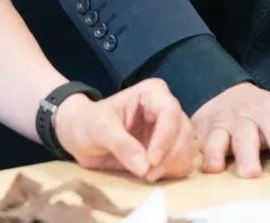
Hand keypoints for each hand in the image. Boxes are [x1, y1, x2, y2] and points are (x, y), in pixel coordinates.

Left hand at [52, 79, 195, 181]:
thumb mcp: (99, 129)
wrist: (81, 136)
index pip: (170, 113)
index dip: (165, 139)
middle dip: (169, 157)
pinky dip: (172, 173)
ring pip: (188, 150)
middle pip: (184, 133)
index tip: (151, 162)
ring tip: (147, 176)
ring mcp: (171, 131)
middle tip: (147, 175)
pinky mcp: (170, 150)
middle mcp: (168, 109)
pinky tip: (152, 176)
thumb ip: (121, 145)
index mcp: (153, 93)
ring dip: (172, 167)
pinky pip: (183, 163)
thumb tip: (145, 168)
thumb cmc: (88, 123)